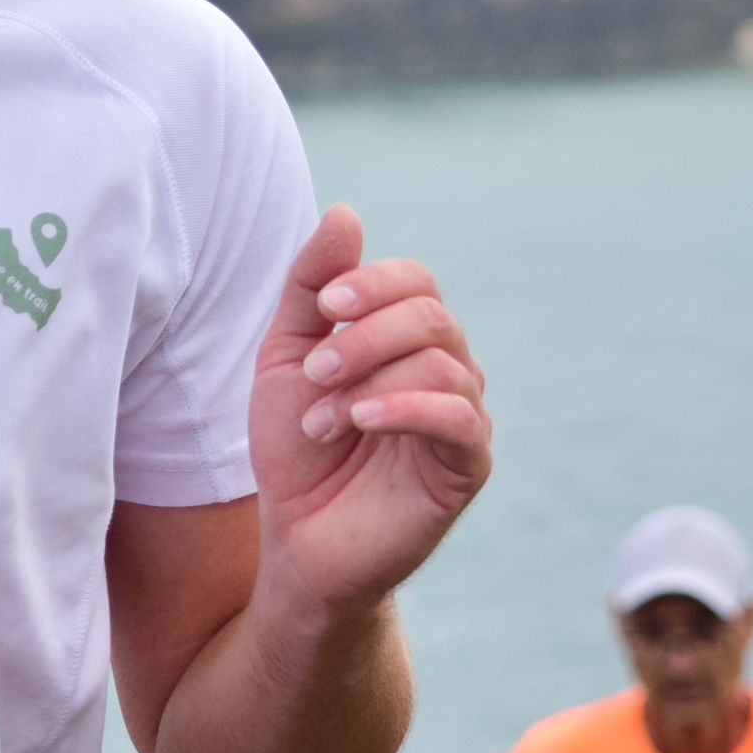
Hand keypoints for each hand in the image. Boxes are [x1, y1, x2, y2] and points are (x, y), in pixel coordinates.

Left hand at [249, 206, 492, 619]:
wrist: (298, 540)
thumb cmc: (295, 449)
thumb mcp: (285, 358)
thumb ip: (310, 288)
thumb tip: (345, 213)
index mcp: (406, 341)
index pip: (414, 280)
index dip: (370, 284)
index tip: (323, 311)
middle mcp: (446, 369)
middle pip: (431, 315)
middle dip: (365, 335)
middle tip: (313, 374)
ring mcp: (462, 417)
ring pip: (442, 361)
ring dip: (368, 382)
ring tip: (321, 420)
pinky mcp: (468, 466)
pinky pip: (460, 417)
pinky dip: (406, 408)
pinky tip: (360, 422)